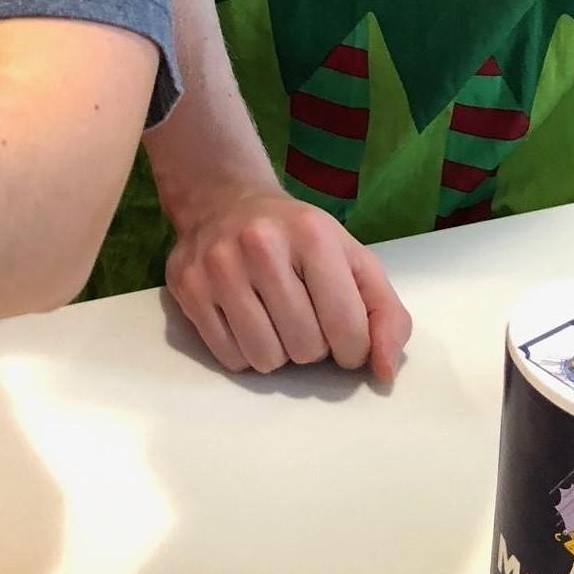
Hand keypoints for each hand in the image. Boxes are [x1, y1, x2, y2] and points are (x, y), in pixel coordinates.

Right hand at [164, 184, 411, 378]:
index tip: (343, 334)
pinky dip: (244, 353)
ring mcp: (218, 264)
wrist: (226, 201)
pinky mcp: (187, 285)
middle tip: (303, 317)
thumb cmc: (299, 240)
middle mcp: (261, 243)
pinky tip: (245, 319)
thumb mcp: (354, 260)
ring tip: (275, 319)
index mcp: (313, 234)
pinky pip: (229, 358)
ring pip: (265, 359)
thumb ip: (386, 315)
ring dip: (278, 353)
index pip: (348, 330)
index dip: (353, 348)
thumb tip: (385, 372)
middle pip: (305, 349)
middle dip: (312, 346)